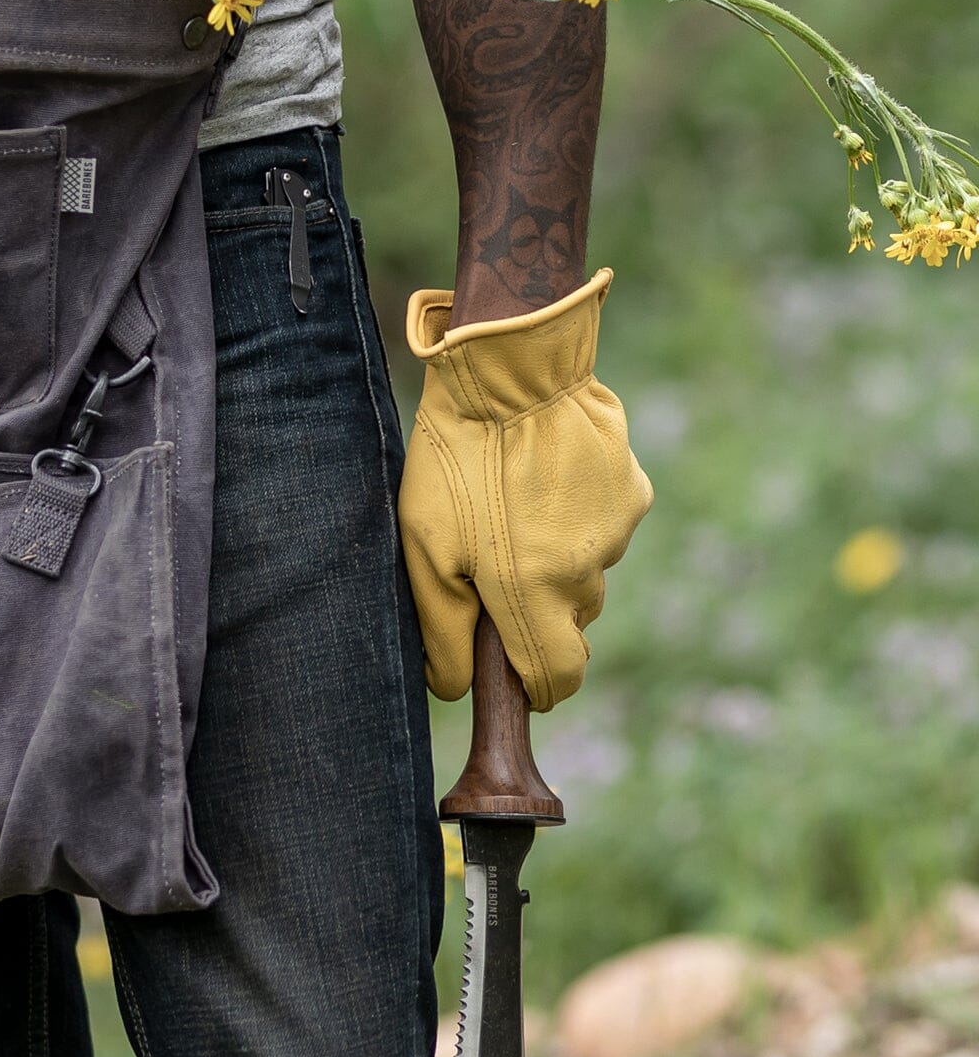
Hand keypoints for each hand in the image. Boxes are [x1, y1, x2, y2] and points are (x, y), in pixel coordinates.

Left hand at [397, 268, 650, 711]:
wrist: (511, 369)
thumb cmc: (458, 458)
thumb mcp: (425, 546)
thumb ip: (442, 629)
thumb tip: (454, 687)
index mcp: (534, 594)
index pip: (558, 676)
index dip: (538, 686)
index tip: (519, 678)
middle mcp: (586, 570)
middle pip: (569, 619)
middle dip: (535, 606)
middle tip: (490, 559)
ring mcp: (616, 529)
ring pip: (586, 567)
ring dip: (555, 555)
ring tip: (511, 503)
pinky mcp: (631, 488)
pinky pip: (603, 522)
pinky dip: (576, 514)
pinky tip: (542, 476)